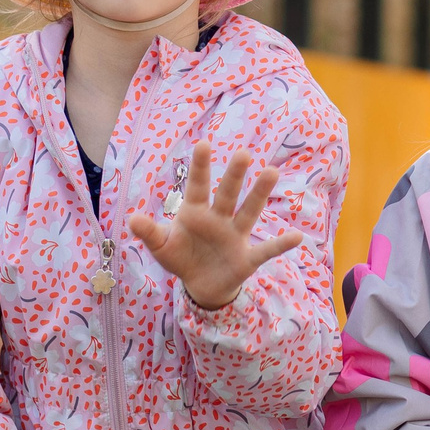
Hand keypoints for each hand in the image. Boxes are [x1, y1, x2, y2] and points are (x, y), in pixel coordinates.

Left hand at [127, 144, 303, 311]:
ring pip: (249, 212)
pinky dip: (281, 245)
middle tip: (244, 154)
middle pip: (227, 194)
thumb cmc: (181, 258)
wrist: (200, 285)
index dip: (200, 167)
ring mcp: (235, 236)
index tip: (204, 144)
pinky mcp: (247, 258)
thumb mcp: (161, 247)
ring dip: (260, 194)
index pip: (198, 186)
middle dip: (235, 176)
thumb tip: (132, 218)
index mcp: (196, 212)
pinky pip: (266, 250)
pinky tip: (297, 237)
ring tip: (272, 172)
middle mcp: (219, 218)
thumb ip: (149, 232)